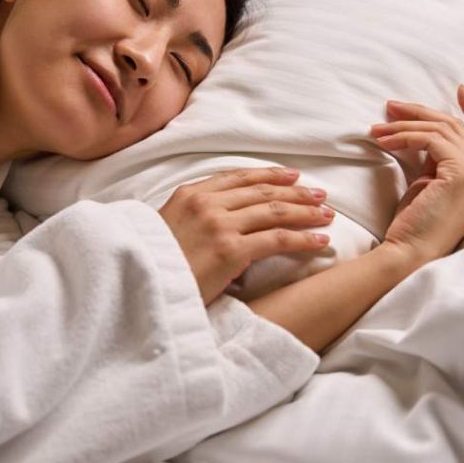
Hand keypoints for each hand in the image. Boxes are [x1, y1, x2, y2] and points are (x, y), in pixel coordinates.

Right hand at [158, 167, 334, 305]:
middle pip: (261, 191)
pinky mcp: (231, 250)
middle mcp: (206, 204)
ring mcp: (219, 225)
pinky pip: (277, 239)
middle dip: (295, 192)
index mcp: (189, 194)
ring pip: (274, 211)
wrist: (136, 286)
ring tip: (327, 215)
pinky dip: (303, 238)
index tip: (291, 176)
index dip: (268, 175)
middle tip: (319, 194)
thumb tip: (220, 227)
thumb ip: (192, 219)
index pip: (238, 178)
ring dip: (305, 212)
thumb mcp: (166, 230)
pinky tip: (321, 240)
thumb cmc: (152, 266)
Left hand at [369, 84, 463, 264]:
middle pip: (455, 126)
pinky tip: (383, 141)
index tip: (460, 89)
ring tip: (376, 127)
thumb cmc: (415, 225)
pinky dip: (403, 136)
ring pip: (440, 129)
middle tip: (390, 106)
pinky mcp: (463, 173)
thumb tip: (421, 135)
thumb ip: (435, 159)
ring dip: (404, 124)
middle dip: (420, 112)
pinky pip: (429, 139)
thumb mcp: (430, 183)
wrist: (411, 253)